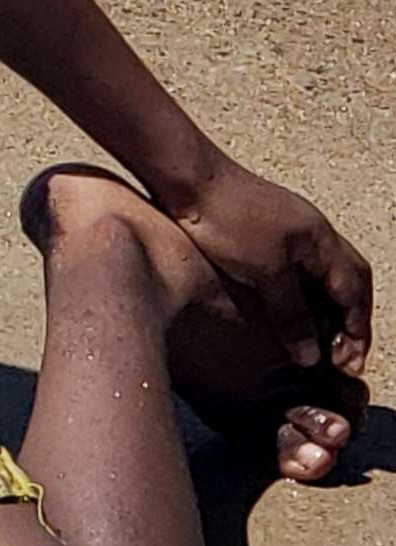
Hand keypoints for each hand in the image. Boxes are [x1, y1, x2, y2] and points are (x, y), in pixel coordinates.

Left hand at [161, 157, 372, 375]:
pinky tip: (288, 317)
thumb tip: (312, 356)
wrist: (189, 179)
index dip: (356, 332)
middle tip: (341, 359)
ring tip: (317, 346)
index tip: (349, 366)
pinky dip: (303, 299)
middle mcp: (315, 236)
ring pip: (324, 279)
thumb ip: (291, 314)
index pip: (355, 294)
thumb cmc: (229, 218)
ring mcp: (291, 234)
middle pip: (349, 285)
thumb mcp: (265, 271)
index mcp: (323, 241)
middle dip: (350, 322)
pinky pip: (299, 273)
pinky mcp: (266, 237)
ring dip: (327, 311)